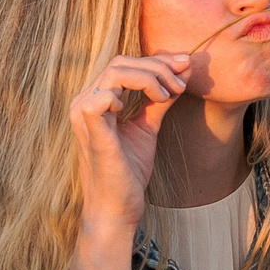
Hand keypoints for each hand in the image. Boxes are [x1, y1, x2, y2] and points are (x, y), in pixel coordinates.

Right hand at [68, 52, 193, 239]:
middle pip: (121, 62)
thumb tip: (180, 74)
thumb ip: (160, 101)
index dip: (157, 61)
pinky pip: (102, 98)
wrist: (118, 208)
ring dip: (151, 77)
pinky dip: (129, 93)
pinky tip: (152, 104)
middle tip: (182, 84)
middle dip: (158, 67)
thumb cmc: (128, 170)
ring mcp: (84, 116)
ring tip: (170, 95)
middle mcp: (85, 102)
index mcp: (96, 100)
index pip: (124, 64)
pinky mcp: (92, 132)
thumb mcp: (148, 128)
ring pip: (115, 72)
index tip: (185, 66)